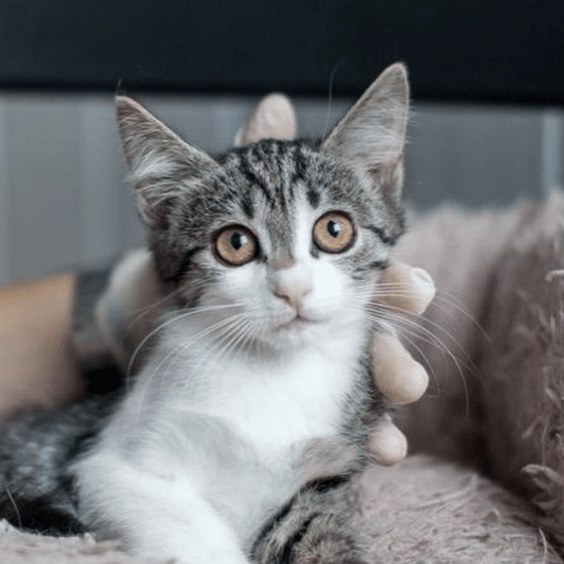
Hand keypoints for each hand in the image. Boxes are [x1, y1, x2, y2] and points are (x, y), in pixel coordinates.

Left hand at [93, 93, 433, 465]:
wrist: (148, 305)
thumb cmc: (200, 252)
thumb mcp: (217, 204)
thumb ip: (250, 162)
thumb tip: (273, 108)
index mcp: (324, 262)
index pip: (371, 270)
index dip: (397, 283)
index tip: (415, 294)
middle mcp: (331, 310)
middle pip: (377, 338)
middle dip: (396, 356)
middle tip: (405, 379)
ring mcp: (318, 356)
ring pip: (366, 381)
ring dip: (382, 412)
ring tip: (389, 436)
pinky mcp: (297, 395)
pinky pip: (336, 422)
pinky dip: (363, 440)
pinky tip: (379, 456)